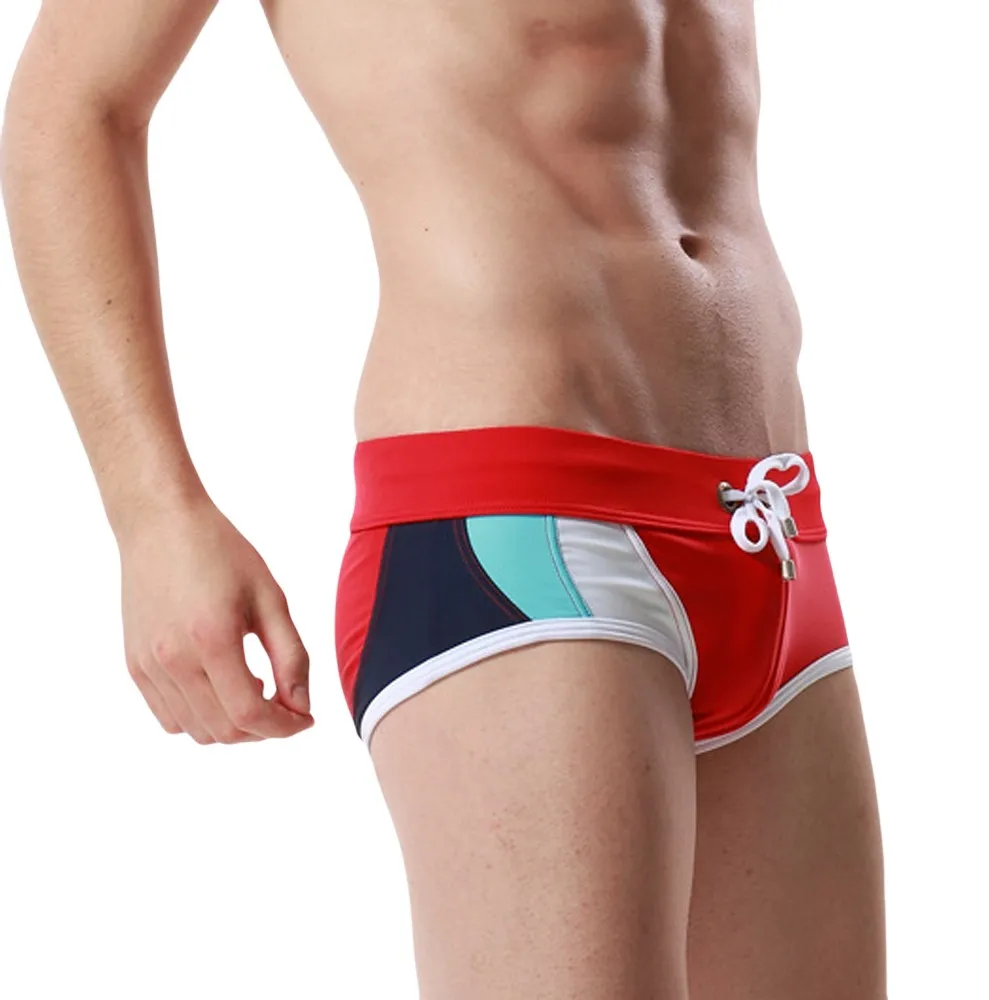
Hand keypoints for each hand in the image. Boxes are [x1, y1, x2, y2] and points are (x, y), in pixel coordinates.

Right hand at [118, 497, 312, 743]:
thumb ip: (291, 655)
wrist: (160, 525)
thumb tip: (302, 705)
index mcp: (212, 639)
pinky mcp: (136, 666)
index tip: (306, 717)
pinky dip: (202, 718)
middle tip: (286, 705)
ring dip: (233, 727)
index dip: (285, 727)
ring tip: (254, 691)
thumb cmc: (221, 552)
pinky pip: (170, 718)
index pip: (251, 715)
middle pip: (226, 731)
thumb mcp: (270, 597)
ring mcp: (149, 667)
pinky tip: (222, 687)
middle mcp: (174, 660)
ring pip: (197, 731)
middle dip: (264, 729)